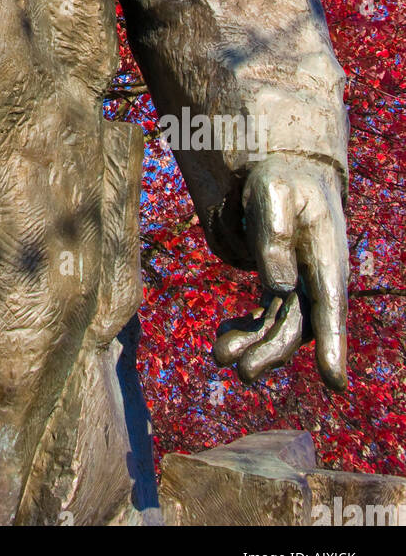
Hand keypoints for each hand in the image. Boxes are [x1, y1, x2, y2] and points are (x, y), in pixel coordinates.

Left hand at [213, 153, 347, 390]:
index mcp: (326, 257)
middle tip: (242, 372)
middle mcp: (318, 278)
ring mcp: (301, 284)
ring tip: (221, 355)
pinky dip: (248, 329)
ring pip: (281, 326)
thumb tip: (280, 285)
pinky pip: (268, 315)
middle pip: (300, 326)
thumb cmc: (282, 179)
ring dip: (255, 345)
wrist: (285, 171)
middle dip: (273, 352)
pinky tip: (225, 333)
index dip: (334, 346)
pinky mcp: (283, 284)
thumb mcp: (274, 194)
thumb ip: (277, 236)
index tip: (335, 384)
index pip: (331, 307)